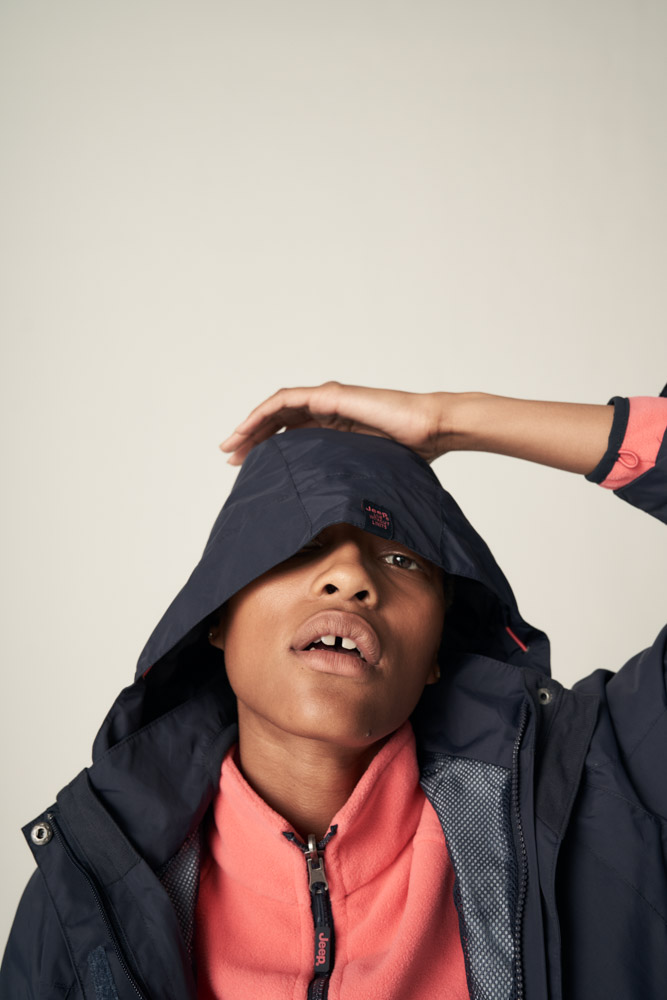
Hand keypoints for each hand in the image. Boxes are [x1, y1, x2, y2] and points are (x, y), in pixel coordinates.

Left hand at [221, 382, 613, 474]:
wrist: (431, 430)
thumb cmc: (410, 454)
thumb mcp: (367, 474)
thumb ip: (349, 484)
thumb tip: (335, 520)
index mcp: (336, 428)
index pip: (292, 437)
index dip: (269, 451)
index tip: (250, 471)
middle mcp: (328, 411)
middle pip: (279, 423)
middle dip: (253, 440)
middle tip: (232, 461)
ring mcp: (328, 400)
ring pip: (277, 410)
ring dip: (251, 426)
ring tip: (231, 446)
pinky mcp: (330, 395)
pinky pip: (287, 401)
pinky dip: (263, 413)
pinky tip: (248, 429)